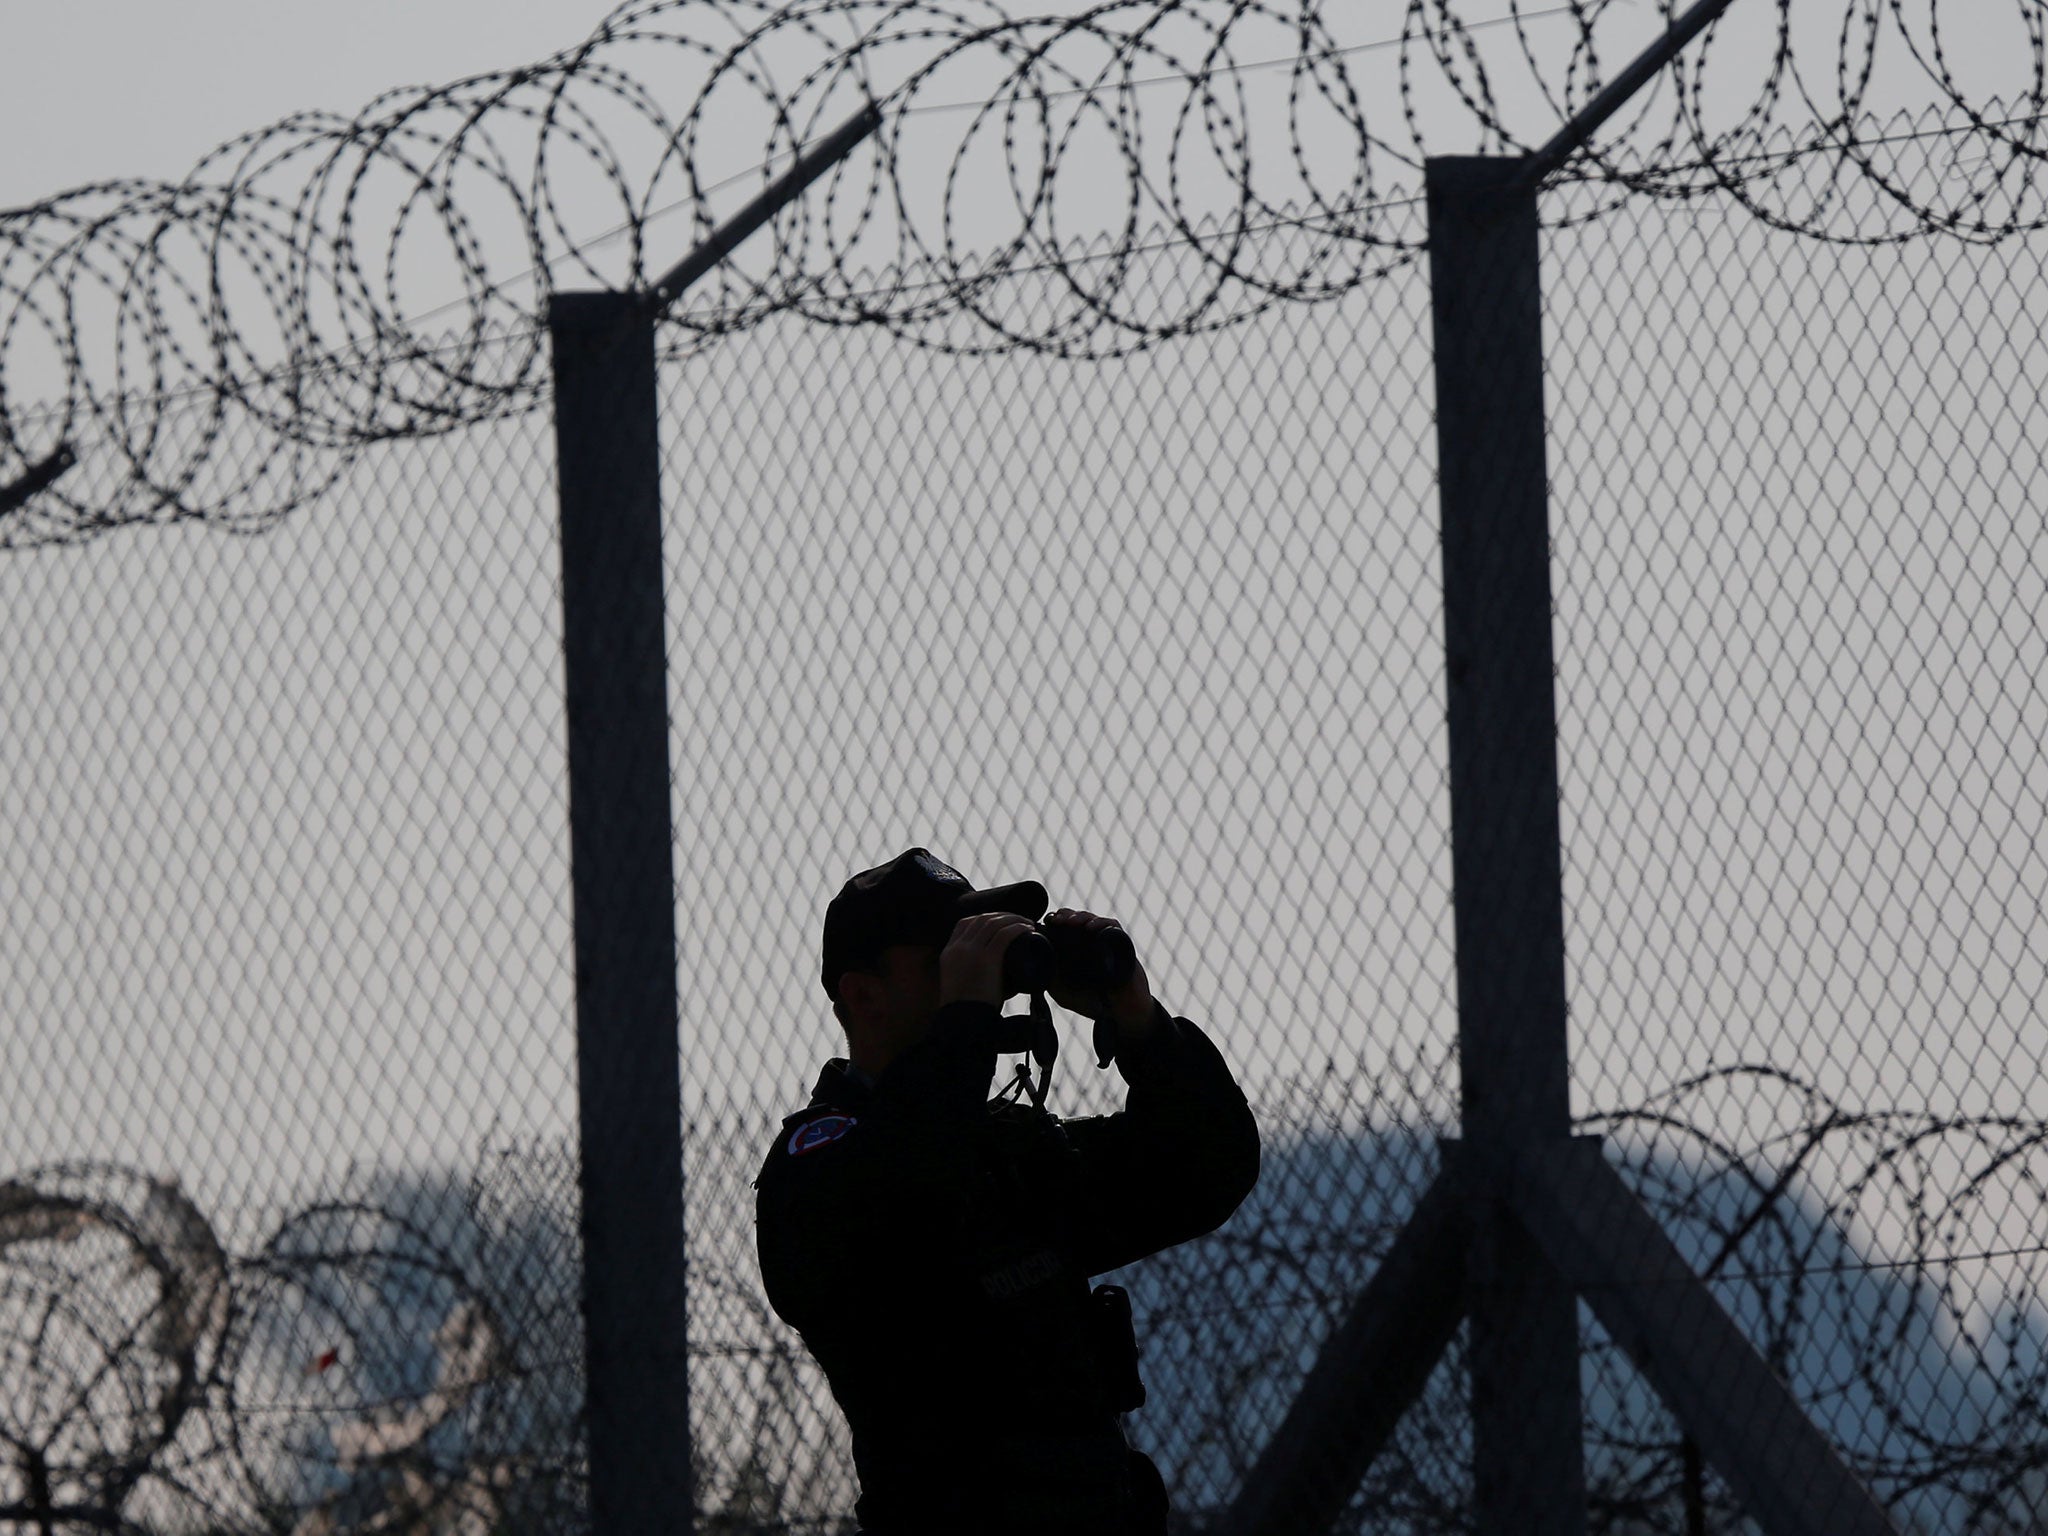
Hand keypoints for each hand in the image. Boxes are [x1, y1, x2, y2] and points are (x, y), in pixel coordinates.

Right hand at [939, 911, 1039, 1006]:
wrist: (964, 1021)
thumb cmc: (967, 1009)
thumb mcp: (960, 983)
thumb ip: (970, 972)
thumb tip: (994, 970)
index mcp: (949, 952)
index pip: (964, 923)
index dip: (984, 917)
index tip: (999, 921)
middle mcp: (959, 948)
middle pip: (981, 919)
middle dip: (1002, 915)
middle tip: (1018, 920)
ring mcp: (972, 952)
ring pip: (994, 923)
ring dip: (1013, 919)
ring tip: (1026, 923)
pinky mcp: (987, 959)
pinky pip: (1004, 935)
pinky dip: (1017, 928)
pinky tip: (1027, 928)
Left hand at [1043, 909, 1153, 1032]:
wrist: (1122, 1013)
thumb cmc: (1093, 1003)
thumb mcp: (1065, 994)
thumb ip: (1051, 982)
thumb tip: (1037, 965)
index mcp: (1076, 950)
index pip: (1065, 928)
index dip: (1056, 921)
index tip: (1048, 921)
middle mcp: (1090, 943)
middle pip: (1078, 920)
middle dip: (1067, 915)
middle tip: (1058, 920)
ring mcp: (1106, 942)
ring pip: (1093, 920)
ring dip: (1082, 917)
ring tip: (1072, 922)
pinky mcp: (1121, 944)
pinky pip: (1113, 927)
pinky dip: (1102, 923)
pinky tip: (1091, 927)